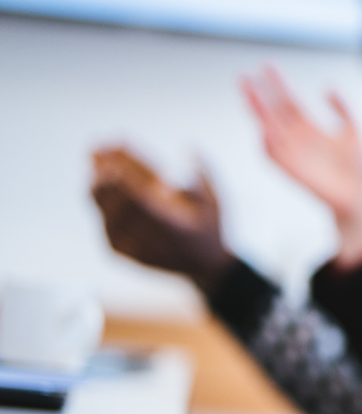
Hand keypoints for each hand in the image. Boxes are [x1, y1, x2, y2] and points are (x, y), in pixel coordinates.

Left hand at [91, 147, 233, 293]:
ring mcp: (130, 247)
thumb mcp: (215, 202)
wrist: (202, 265)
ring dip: (97, 183)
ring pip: (104, 210)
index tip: (114, 159)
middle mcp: (148, 240)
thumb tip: (189, 147)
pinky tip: (96, 181)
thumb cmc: (208, 228)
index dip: (124, 180)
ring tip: (95, 159)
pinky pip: (102, 221)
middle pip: (117, 202)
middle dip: (105, 173)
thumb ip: (202, 175)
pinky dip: (98, 200)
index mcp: (174, 227)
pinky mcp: (118, 250)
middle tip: (98, 149)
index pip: (140, 201)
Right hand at [241, 66, 361, 268]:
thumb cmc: (355, 167)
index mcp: (309, 129)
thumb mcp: (353, 131)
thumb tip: (327, 87)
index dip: (277, 84)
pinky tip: (264, 129)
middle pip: (274, 113)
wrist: (358, 197)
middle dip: (259, 95)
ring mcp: (294, 155)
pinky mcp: (295, 172)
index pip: (288, 101)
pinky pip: (277, 158)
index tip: (266, 64)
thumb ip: (343, 110)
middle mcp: (297, 140)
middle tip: (244, 76)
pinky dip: (269, 145)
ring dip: (258, 113)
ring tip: (249, 95)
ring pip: (270, 130)